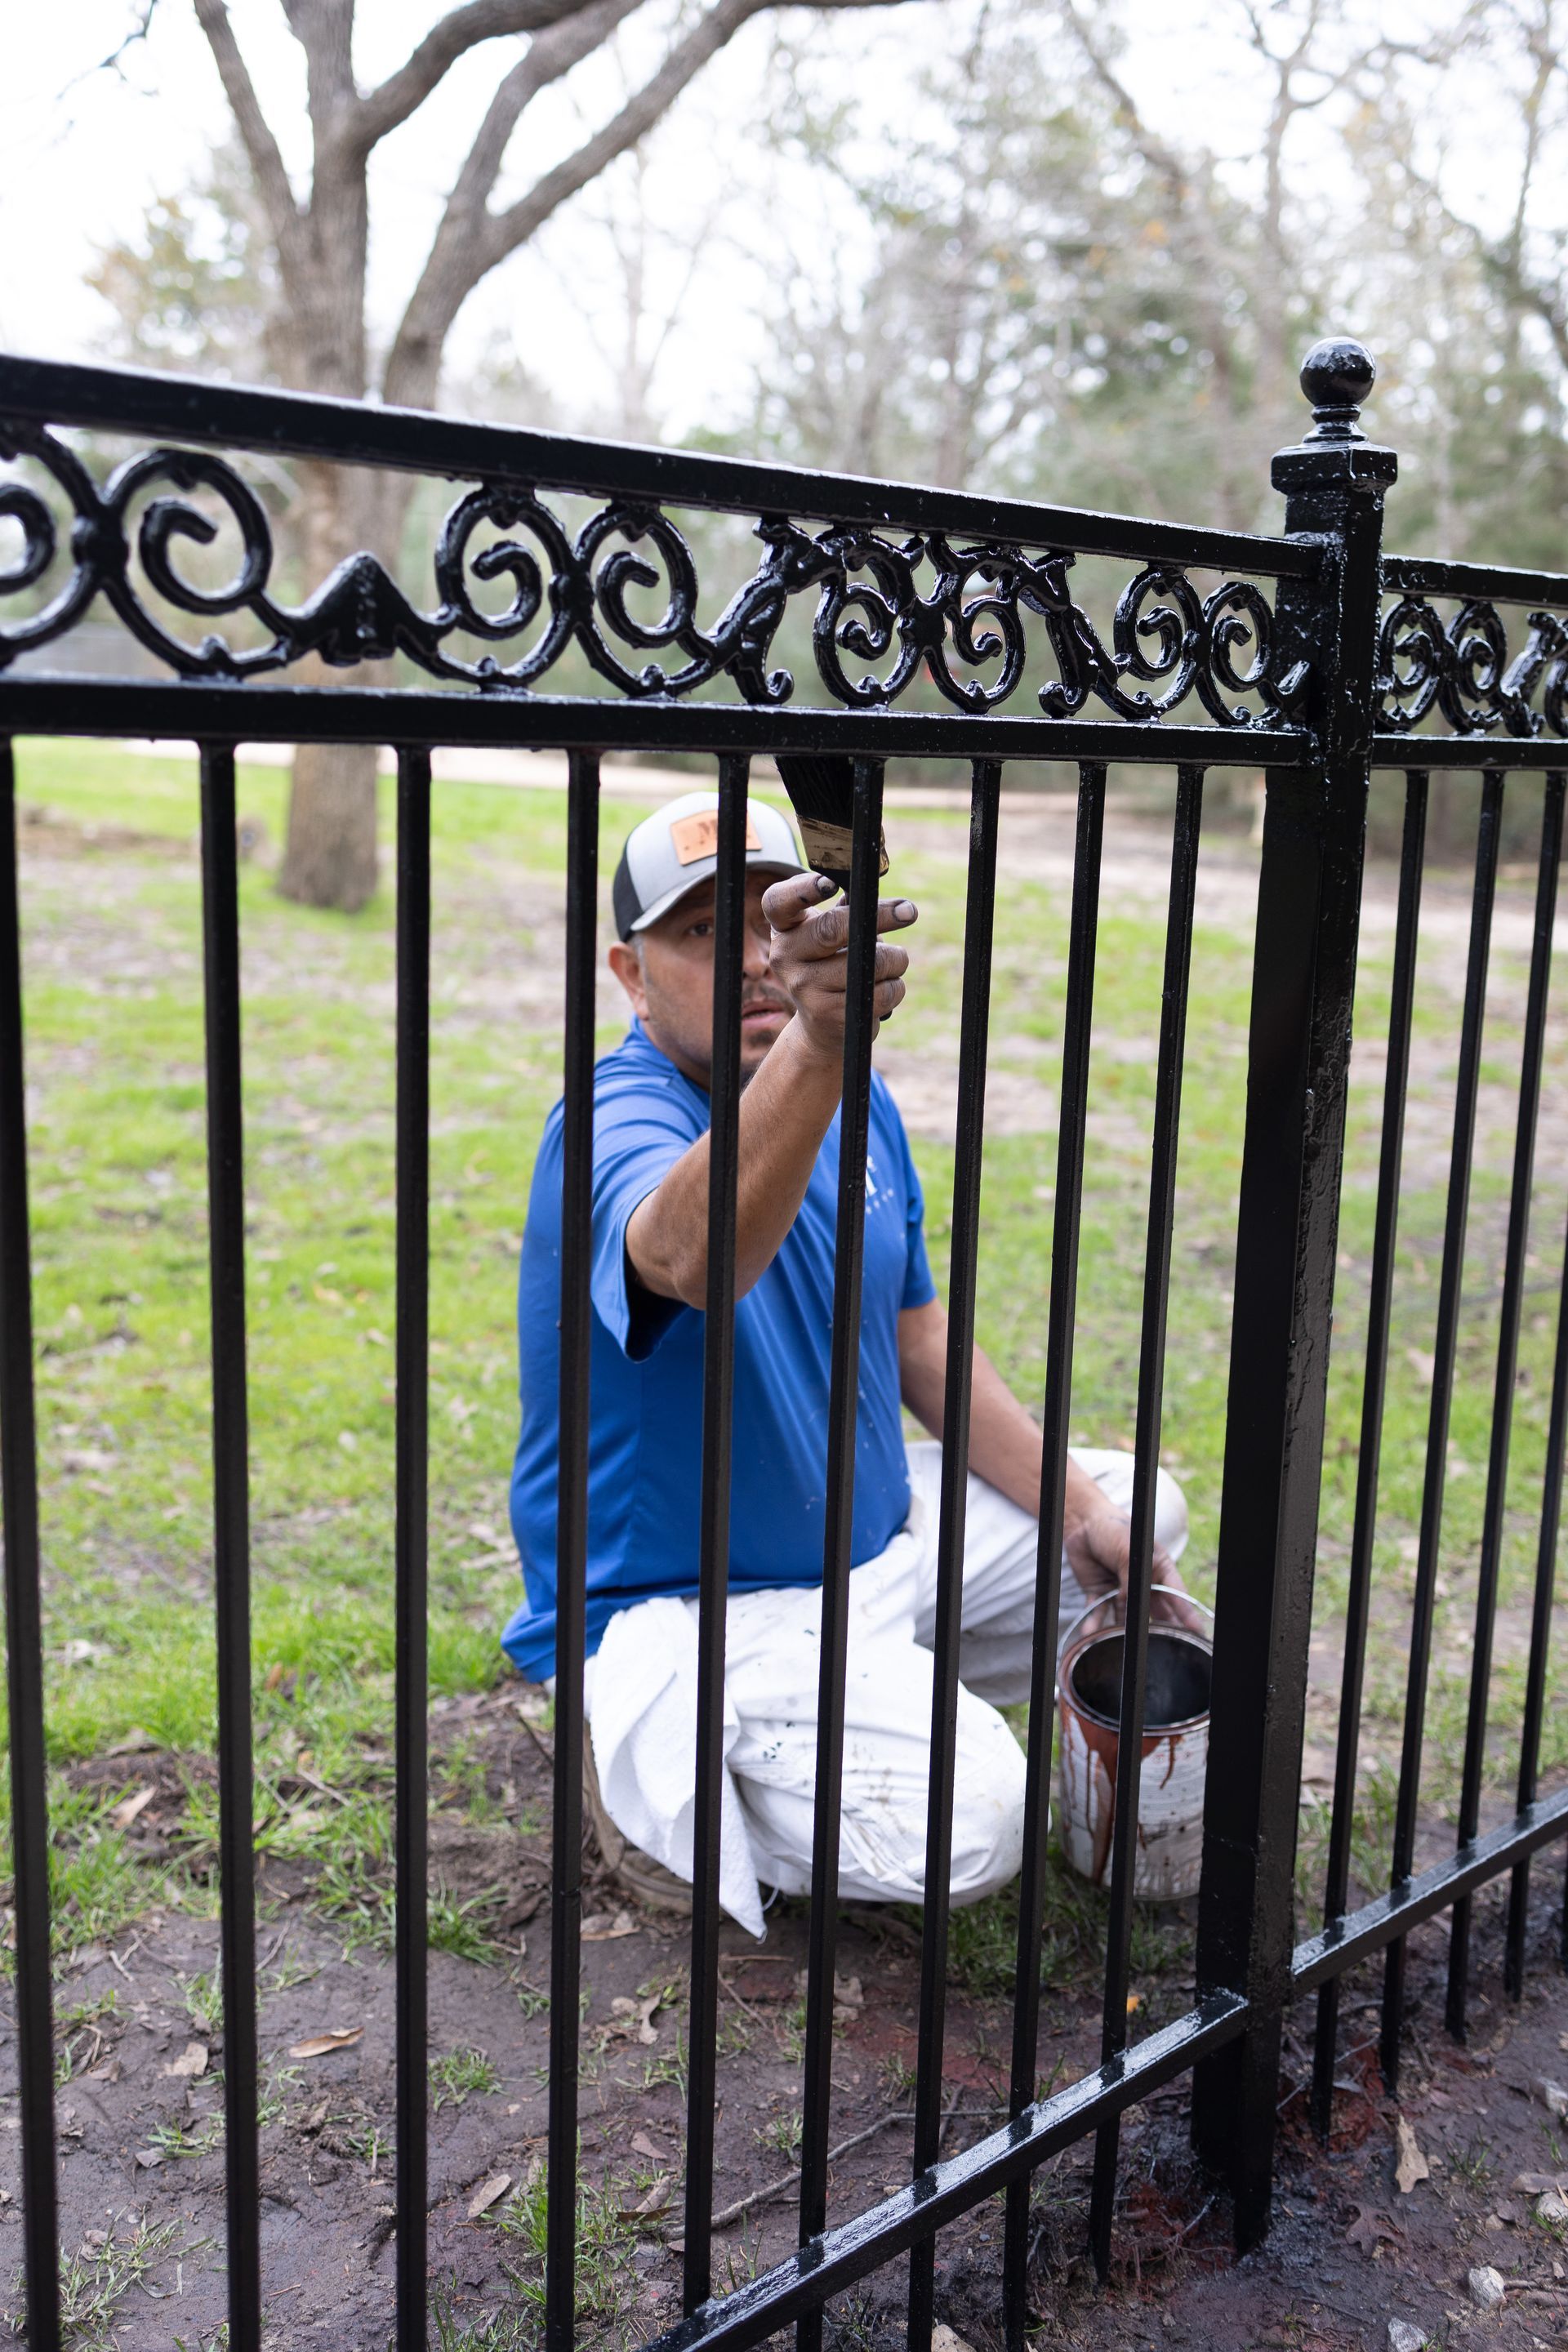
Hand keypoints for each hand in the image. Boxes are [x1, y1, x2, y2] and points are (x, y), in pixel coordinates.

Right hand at [760, 872, 916, 1060]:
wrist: (822, 1025)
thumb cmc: (832, 965)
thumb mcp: (828, 935)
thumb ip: (848, 910)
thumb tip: (890, 901)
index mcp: (785, 929)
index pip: (778, 902)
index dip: (803, 890)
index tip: (830, 884)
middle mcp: (786, 957)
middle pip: (832, 928)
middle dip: (879, 916)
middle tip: (908, 911)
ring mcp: (805, 988)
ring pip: (871, 961)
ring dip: (895, 959)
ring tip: (890, 963)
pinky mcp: (830, 1015)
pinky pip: (883, 991)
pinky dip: (895, 987)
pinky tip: (882, 990)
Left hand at [1063, 1507, 1205, 1635]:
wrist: (1082, 1523)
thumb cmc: (1113, 1529)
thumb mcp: (1127, 1549)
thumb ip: (1131, 1579)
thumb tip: (1130, 1605)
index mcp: (1158, 1569)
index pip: (1176, 1594)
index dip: (1187, 1614)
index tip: (1196, 1632)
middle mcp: (1143, 1584)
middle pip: (1155, 1613)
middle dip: (1161, 1631)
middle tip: (1165, 1649)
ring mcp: (1121, 1591)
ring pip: (1126, 1619)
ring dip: (1124, 1632)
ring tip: (1125, 1647)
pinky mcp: (1100, 1594)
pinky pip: (1099, 1613)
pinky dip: (1094, 1624)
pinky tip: (1090, 1634)